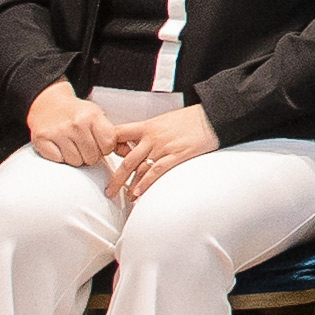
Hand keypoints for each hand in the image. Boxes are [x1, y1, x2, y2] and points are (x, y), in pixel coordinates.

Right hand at [26, 82, 113, 168]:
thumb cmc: (76, 113)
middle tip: (83, 144)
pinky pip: (59, 160)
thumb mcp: (97, 117)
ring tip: (72, 144)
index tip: (99, 143)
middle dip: (90, 154)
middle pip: (92, 157)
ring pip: (75, 161)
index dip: (105, 148)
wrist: (48, 103)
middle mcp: (76, 123)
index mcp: (92, 116)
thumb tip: (129, 152)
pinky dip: (60, 157)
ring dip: (75, 157)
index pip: (108, 146)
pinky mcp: (42, 139)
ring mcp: (58, 132)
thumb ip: (113, 135)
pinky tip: (60, 146)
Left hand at [99, 98, 220, 205]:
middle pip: (126, 159)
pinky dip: (146, 183)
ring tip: (125, 197)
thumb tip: (140, 144)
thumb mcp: (165, 121)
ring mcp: (163, 147)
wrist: (212, 116)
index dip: (107, 146)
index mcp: (147, 126)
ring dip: (129, 185)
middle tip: (109, 191)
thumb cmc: (191, 119)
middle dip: (115, 177)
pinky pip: (156, 171)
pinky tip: (139, 193)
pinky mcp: (176, 155)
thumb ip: (151, 132)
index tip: (102, 160)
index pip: (119, 134)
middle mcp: (152, 137)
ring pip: (139, 168)